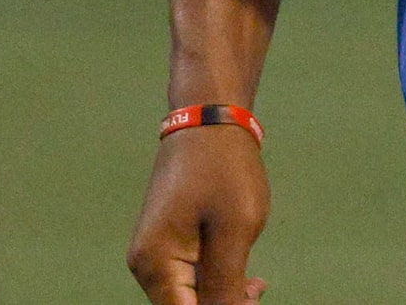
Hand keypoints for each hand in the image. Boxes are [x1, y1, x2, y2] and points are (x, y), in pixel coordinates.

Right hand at [127, 123, 270, 304]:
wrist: (210, 120)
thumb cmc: (225, 169)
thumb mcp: (235, 230)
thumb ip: (226, 285)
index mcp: (156, 263)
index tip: (251, 301)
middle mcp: (147, 265)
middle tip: (258, 292)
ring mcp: (155, 255)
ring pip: (191, 297)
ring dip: (224, 297)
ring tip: (257, 285)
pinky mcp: (168, 246)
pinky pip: (191, 279)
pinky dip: (218, 282)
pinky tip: (248, 278)